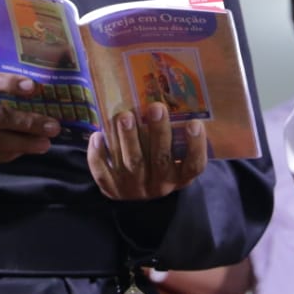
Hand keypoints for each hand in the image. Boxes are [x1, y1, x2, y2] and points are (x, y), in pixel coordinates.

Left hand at [87, 102, 206, 199]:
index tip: (195, 123)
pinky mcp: (112, 189)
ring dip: (129, 138)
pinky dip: (98, 155)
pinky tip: (98, 135)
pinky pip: (103, 173)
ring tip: (125, 116)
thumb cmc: (161, 164)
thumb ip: (179, 136)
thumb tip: (179, 96)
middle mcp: (159, 184)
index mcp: (180, 176)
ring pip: (132, 162)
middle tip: (156, 107)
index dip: (196, 146)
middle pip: (161, 159)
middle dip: (158, 132)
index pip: (194, 165)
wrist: (137, 196)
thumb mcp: (177, 158)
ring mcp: (135, 188)